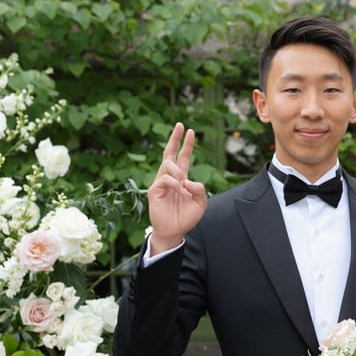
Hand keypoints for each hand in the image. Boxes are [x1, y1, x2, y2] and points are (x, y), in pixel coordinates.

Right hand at [147, 123, 206, 253]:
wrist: (175, 231)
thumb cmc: (186, 217)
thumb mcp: (200, 203)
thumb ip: (199, 189)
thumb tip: (187, 179)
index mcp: (182, 179)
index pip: (183, 157)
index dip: (186, 144)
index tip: (190, 131)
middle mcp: (170, 178)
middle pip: (170, 153)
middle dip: (175, 138)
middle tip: (180, 125)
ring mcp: (161, 183)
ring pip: (168, 164)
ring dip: (179, 171)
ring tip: (184, 186)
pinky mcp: (154, 190)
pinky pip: (165, 179)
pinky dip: (174, 183)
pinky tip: (179, 190)